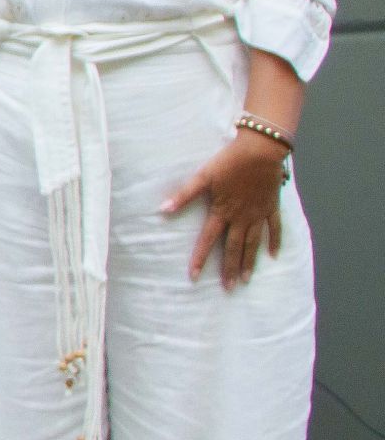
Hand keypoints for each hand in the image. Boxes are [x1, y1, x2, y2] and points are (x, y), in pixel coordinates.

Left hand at [162, 129, 289, 287]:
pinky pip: (275, 228)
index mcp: (222, 212)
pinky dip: (275, 242)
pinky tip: (274, 255)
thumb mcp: (203, 176)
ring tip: (246, 279)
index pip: (208, 240)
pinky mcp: (272, 207)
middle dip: (229, 269)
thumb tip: (163, 210)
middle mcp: (241, 217)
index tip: (194, 277)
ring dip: (249, 262)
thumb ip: (184, 195)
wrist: (260, 151)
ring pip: (253, 243)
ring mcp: (258, 214)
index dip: (200, 258)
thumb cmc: (229, 162)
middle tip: (228, 288)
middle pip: (233, 248)